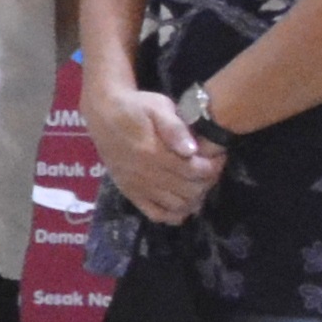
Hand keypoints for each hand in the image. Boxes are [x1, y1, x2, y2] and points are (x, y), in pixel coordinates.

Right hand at [86, 83, 224, 226]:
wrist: (102, 112)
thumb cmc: (135, 107)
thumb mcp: (157, 107)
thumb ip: (175, 128)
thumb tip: (191, 150)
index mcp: (152, 153)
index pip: (195, 171)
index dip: (214, 166)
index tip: (219, 156)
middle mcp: (144, 175)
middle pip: (189, 191)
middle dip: (208, 182)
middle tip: (211, 169)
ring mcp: (136, 186)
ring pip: (176, 206)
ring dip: (195, 198)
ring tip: (198, 182)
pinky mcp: (130, 192)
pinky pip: (155, 214)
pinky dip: (174, 214)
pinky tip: (183, 203)